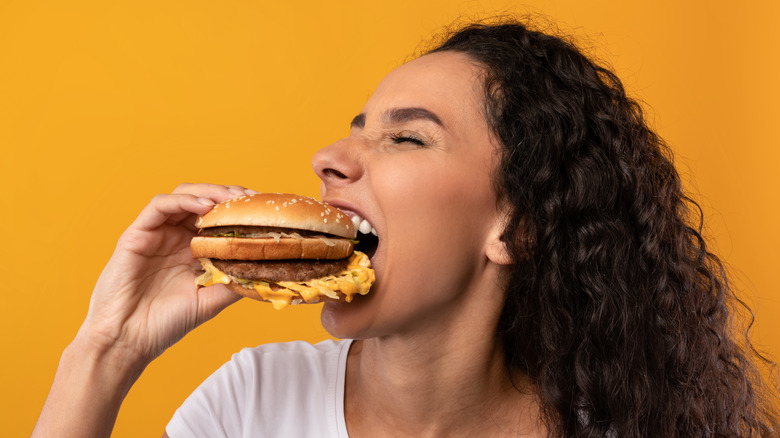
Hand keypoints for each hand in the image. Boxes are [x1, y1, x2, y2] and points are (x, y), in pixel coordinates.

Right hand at [75, 183, 253, 368]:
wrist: (128, 340)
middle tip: (250, 199)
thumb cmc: (165, 323)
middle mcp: (175, 236)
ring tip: (231, 199)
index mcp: (193, 249)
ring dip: (210, 192)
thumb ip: (234, 281)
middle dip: (229, 195)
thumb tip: (265, 268)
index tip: (263, 209)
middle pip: (204, 200)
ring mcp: (156, 233)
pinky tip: (205, 206)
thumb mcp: (211, 300)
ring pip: (183, 196)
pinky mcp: (136, 234)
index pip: (218, 217)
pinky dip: (184, 200)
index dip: (239, 210)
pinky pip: (160, 206)